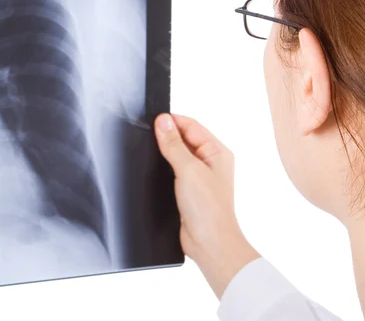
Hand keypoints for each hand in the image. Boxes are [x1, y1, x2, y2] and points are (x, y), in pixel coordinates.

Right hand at [154, 113, 260, 298]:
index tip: (153, 120)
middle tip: (147, 136)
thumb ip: (174, 144)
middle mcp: (209, 163)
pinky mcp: (187, 191)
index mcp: (217, 152)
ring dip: (163, 154)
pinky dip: (162, 170)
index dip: (173, 122)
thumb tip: (163, 122)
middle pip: (183, 139)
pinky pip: (172, 172)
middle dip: (166, 137)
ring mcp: (198, 177)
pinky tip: (152, 171)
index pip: (192, 126)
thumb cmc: (209, 210)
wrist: (209, 243)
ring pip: (176, 156)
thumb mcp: (188, 170)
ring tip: (149, 153)